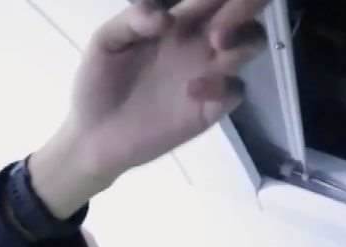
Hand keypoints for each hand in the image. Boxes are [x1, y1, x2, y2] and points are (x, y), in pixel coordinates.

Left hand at [32, 0, 272, 213]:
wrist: (93, 136)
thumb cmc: (97, 84)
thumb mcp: (105, 43)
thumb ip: (132, 21)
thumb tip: (167, 18)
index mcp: (177, 21)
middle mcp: (199, 43)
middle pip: (245, 13)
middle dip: (245, 6)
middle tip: (218, 22)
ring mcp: (209, 74)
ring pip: (252, 43)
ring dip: (243, 38)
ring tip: (216, 44)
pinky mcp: (211, 108)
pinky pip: (236, 90)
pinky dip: (223, 86)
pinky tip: (192, 92)